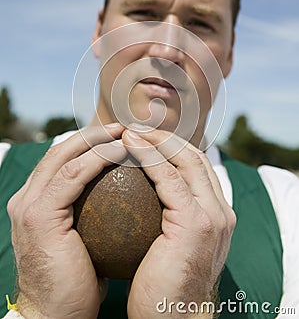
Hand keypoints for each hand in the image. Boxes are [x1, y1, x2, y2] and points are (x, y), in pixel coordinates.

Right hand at [7, 124, 126, 318]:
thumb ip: (91, 215)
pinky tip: (121, 152)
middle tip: (123, 127)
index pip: (62, 161)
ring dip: (96, 140)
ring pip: (64, 156)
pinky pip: (72, 176)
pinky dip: (97, 159)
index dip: (89, 144)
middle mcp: (26, 198)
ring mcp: (29, 205)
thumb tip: (123, 200)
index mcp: (36, 202)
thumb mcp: (85, 241)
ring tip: (124, 133)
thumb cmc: (77, 282)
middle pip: (60, 151)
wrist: (56, 317)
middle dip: (93, 134)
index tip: (119, 137)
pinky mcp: (38, 216)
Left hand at [121, 127, 235, 318]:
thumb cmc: (161, 285)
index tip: (145, 138)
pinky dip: (149, 157)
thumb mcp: (168, 245)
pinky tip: (129, 146)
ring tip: (130, 130)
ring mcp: (213, 215)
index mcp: (216, 213)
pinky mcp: (197, 223)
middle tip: (135, 128)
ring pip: (186, 160)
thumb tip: (140, 196)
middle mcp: (220, 210)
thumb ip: (165, 216)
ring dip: (157, 140)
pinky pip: (169, 178)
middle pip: (194, 156)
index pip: (196, 167)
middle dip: (165, 136)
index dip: (171, 147)